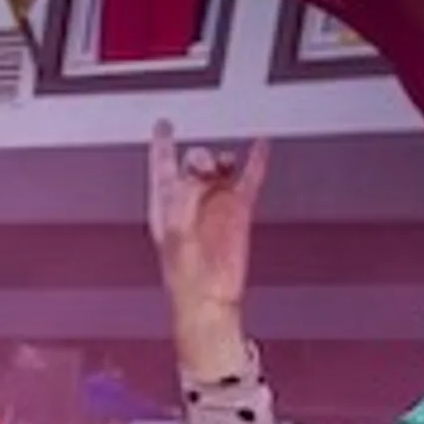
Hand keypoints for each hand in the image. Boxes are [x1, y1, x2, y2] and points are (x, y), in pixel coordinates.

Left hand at [146, 121, 268, 369]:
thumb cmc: (184, 275)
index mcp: (165, 205)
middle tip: (204, 169)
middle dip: (198, 158)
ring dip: (222, 159)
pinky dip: (256, 161)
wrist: (210, 299)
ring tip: (223, 164)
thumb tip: (199, 174)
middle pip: (194, 162)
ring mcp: (216, 204)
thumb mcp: (176, 229)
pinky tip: (260, 145)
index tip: (164, 123)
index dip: (162, 144)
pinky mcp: (239, 212)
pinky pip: (250, 178)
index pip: (162, 166)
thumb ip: (184, 195)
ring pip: (221, 167)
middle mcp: (190, 200)